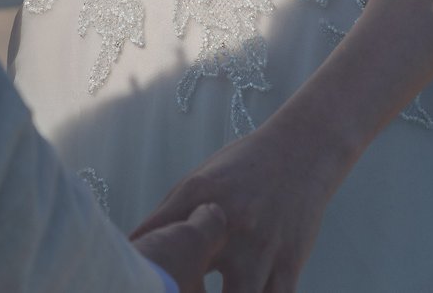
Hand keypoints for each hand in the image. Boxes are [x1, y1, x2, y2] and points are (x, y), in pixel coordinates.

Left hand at [132, 116, 349, 292]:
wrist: (300, 153)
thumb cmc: (241, 169)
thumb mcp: (197, 182)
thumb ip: (166, 218)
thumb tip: (132, 248)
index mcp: (197, 199)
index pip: (158, 241)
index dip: (144, 271)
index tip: (135, 283)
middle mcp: (227, 225)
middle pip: (191, 279)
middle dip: (180, 291)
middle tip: (172, 292)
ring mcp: (259, 248)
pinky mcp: (289, 264)